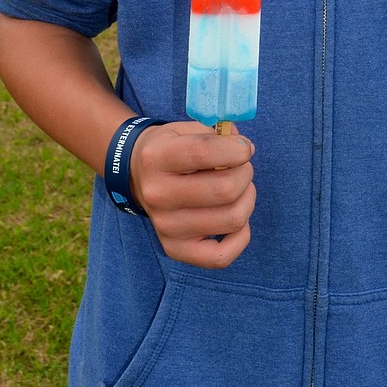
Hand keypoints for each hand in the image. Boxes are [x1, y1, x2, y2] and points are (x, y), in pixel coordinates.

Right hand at [129, 121, 255, 267]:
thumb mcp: (185, 129)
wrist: (138, 176)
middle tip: (242, 167)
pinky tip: (234, 217)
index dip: (236, 149)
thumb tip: (244, 147)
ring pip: (232, 219)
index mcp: (157, 157)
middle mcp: (157, 194)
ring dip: (247, 199)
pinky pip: (221, 256)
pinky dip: (240, 237)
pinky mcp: (174, 249)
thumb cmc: (171, 149)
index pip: (203, 153)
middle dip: (245, 173)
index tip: (245, 148)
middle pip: (225, 190)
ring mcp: (165, 226)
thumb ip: (217, 134)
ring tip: (239, 189)